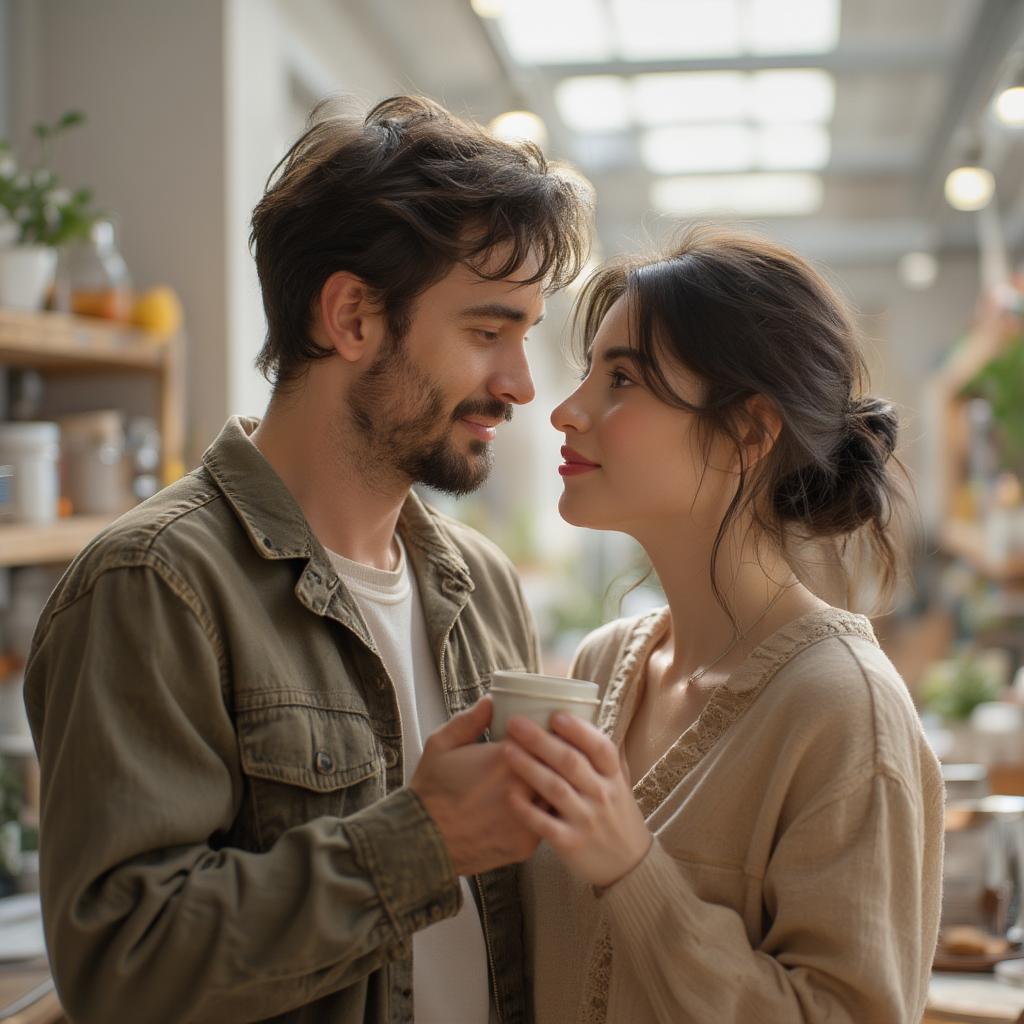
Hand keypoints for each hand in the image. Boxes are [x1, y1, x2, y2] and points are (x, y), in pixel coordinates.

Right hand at [410, 697, 540, 875]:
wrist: (422, 841)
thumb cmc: (430, 791)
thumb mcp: (441, 744)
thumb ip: (470, 720)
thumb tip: (491, 701)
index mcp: (504, 759)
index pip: (544, 737)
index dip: (547, 733)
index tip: (546, 731)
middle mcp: (520, 788)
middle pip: (557, 766)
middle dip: (557, 758)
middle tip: (554, 752)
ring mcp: (527, 819)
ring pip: (557, 795)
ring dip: (555, 785)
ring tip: (549, 777)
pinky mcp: (526, 844)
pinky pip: (547, 822)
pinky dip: (545, 812)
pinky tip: (537, 804)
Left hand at [503, 713, 651, 888]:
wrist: (628, 864)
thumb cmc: (616, 815)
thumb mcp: (619, 783)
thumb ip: (602, 757)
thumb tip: (581, 719)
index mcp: (612, 776)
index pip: (600, 747)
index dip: (578, 730)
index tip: (555, 715)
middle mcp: (601, 795)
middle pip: (570, 762)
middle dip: (541, 740)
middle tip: (515, 723)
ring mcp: (586, 819)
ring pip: (555, 788)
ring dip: (529, 767)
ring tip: (507, 750)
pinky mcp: (570, 843)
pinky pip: (544, 824)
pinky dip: (526, 809)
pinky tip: (510, 795)